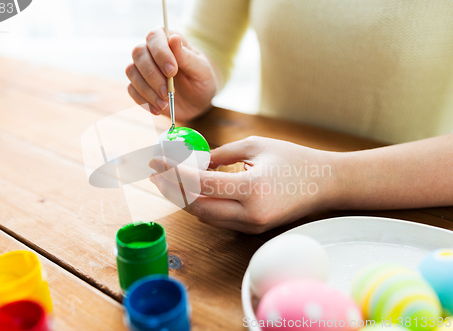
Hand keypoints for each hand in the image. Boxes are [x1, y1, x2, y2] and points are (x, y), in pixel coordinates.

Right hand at [126, 27, 217, 120]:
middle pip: (138, 53)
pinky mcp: (138, 86)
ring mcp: (142, 68)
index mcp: (168, 40)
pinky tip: (159, 109)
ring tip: (165, 103)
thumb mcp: (201, 70)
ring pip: (131, 71)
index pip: (154, 36)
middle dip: (152, 75)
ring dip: (147, 90)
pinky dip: (144, 101)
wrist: (198, 102)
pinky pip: (131, 89)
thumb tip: (174, 38)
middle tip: (168, 92)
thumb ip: (186, 56)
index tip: (172, 71)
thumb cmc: (201, 80)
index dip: (160, 53)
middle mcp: (151, 51)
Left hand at [148, 136, 338, 233]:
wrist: (324, 183)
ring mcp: (252, 225)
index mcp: (252, 189)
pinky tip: (192, 191)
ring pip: (205, 217)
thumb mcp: (255, 146)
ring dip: (184, 200)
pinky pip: (219, 220)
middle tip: (157, 174)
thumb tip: (192, 161)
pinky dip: (202, 206)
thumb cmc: (293, 159)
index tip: (157, 162)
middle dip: (172, 191)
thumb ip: (220, 154)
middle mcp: (250, 213)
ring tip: (169, 181)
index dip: (174, 173)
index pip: (201, 184)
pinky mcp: (253, 229)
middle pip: (197, 207)